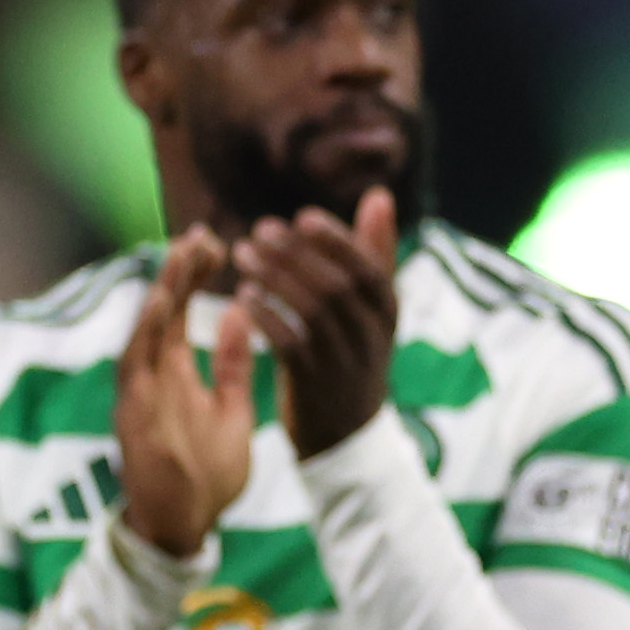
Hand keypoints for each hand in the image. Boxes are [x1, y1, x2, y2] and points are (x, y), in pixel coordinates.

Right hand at [113, 227, 259, 557]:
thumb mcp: (231, 410)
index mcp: (174, 374)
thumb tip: (238, 313)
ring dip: (162, 292)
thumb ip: (231, 364)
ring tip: (181, 253)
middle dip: (179, 272)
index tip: (215, 245)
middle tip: (200, 234)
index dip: (195, 278)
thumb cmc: (206, 475)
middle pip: (161, 312)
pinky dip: (145, 332)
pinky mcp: (133, 412)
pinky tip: (159, 301)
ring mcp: (140, 393)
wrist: (184, 527)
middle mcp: (152, 377)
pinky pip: (137, 365)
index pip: (180, 314)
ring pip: (146, 331)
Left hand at [233, 186, 399, 456]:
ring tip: (242, 254)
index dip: (336, 241)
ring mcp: (344, 362)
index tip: (302, 216)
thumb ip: (372, 252)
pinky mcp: (313, 385)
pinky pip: (289, 345)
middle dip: (297, 254)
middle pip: (337, 287)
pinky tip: (243, 296)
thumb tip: (378, 195)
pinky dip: (267, 317)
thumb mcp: (370, 307)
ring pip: (311, 313)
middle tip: (260, 230)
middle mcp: (371, 336)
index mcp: (386, 312)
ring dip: (275, 279)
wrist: (346, 434)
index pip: (368, 269)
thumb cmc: (352, 353)